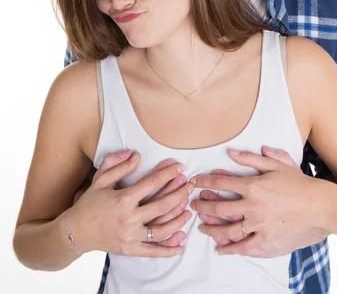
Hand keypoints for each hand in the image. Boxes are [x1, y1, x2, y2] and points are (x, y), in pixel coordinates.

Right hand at [67, 152, 192, 256]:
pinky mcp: (130, 250)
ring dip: (179, 220)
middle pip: (162, 205)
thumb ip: (118, 166)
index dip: (168, 174)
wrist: (75, 232)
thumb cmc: (89, 203)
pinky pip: (153, 251)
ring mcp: (130, 236)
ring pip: (162, 229)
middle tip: (190, 186)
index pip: (152, 183)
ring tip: (189, 211)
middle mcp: (129, 218)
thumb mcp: (101, 180)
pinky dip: (168, 250)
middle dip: (180, 193)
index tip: (180, 168)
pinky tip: (181, 246)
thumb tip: (136, 155)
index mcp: (123, 198)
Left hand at [191, 146, 328, 256]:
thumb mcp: (275, 164)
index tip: (194, 182)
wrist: (317, 204)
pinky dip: (230, 249)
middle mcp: (253, 205)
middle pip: (219, 206)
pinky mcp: (267, 239)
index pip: (221, 182)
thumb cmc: (297, 182)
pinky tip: (220, 248)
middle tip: (192, 204)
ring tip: (202, 226)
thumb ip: (251, 158)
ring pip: (227, 229)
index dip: (205, 181)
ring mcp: (259, 224)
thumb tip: (231, 153)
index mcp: (253, 185)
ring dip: (211, 228)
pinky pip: (244, 246)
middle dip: (202, 204)